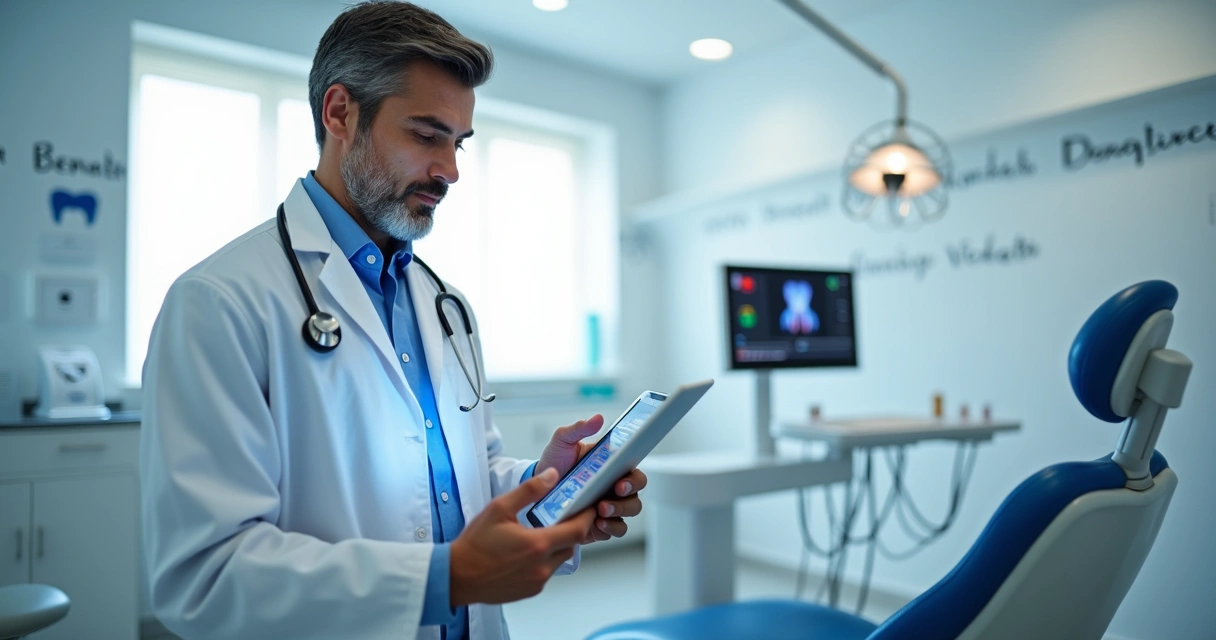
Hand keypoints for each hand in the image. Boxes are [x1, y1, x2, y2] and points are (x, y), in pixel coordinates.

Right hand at [450, 468, 595, 605]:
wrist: (457, 576)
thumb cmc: (475, 544)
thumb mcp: (499, 508)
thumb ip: (529, 490)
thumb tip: (552, 475)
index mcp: (537, 544)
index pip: (578, 530)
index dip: (588, 517)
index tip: (590, 507)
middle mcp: (542, 566)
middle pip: (572, 545)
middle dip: (571, 530)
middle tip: (562, 517)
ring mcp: (537, 581)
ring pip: (560, 560)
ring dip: (557, 546)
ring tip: (540, 533)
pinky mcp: (530, 591)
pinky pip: (547, 573)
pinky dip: (544, 561)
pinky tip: (527, 552)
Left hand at [536, 415, 648, 543]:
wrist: (536, 489)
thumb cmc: (554, 463)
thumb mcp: (562, 442)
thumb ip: (578, 429)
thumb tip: (597, 418)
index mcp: (612, 467)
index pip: (634, 471)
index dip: (634, 478)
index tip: (621, 480)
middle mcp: (614, 487)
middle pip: (636, 494)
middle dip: (627, 497)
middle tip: (612, 495)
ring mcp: (609, 507)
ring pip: (629, 513)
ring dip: (619, 513)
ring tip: (600, 512)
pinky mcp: (600, 525)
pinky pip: (615, 530)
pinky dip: (611, 528)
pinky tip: (598, 524)